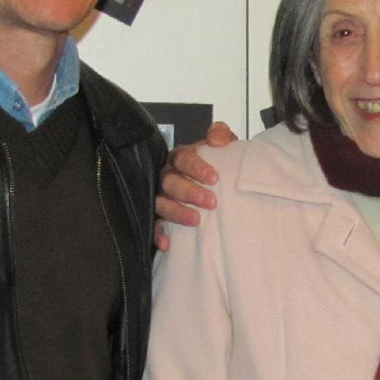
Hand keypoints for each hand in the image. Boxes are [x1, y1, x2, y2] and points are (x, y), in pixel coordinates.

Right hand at [153, 121, 235, 249]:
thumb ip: (222, 136)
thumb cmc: (219, 168)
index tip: (215, 177)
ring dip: (177, 212)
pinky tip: (168, 243)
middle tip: (211, 202)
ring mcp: (161, 197)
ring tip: (196, 220)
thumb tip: (215, 138)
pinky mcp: (160, 217)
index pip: (183, 158)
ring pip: (160, 203)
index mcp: (180, 158)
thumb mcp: (225, 148)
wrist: (219, 187)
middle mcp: (167, 176)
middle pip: (169, 182)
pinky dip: (158, 234)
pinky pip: (154, 226)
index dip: (196, 167)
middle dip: (189, 191)